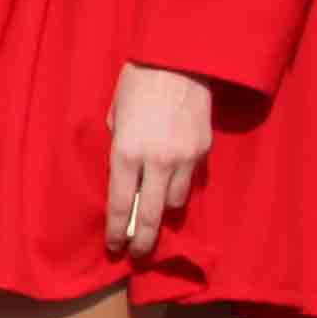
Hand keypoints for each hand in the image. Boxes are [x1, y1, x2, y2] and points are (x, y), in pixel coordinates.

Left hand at [102, 61, 216, 259]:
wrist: (180, 61)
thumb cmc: (137, 83)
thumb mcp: (115, 115)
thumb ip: (118, 145)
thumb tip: (123, 168)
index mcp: (125, 152)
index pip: (118, 204)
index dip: (114, 230)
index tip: (113, 247)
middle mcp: (155, 162)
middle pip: (148, 216)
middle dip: (142, 241)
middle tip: (137, 255)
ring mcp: (182, 160)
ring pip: (173, 203)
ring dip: (162, 211)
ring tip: (154, 215)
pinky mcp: (202, 152)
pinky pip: (190, 181)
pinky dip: (180, 187)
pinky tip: (173, 186)